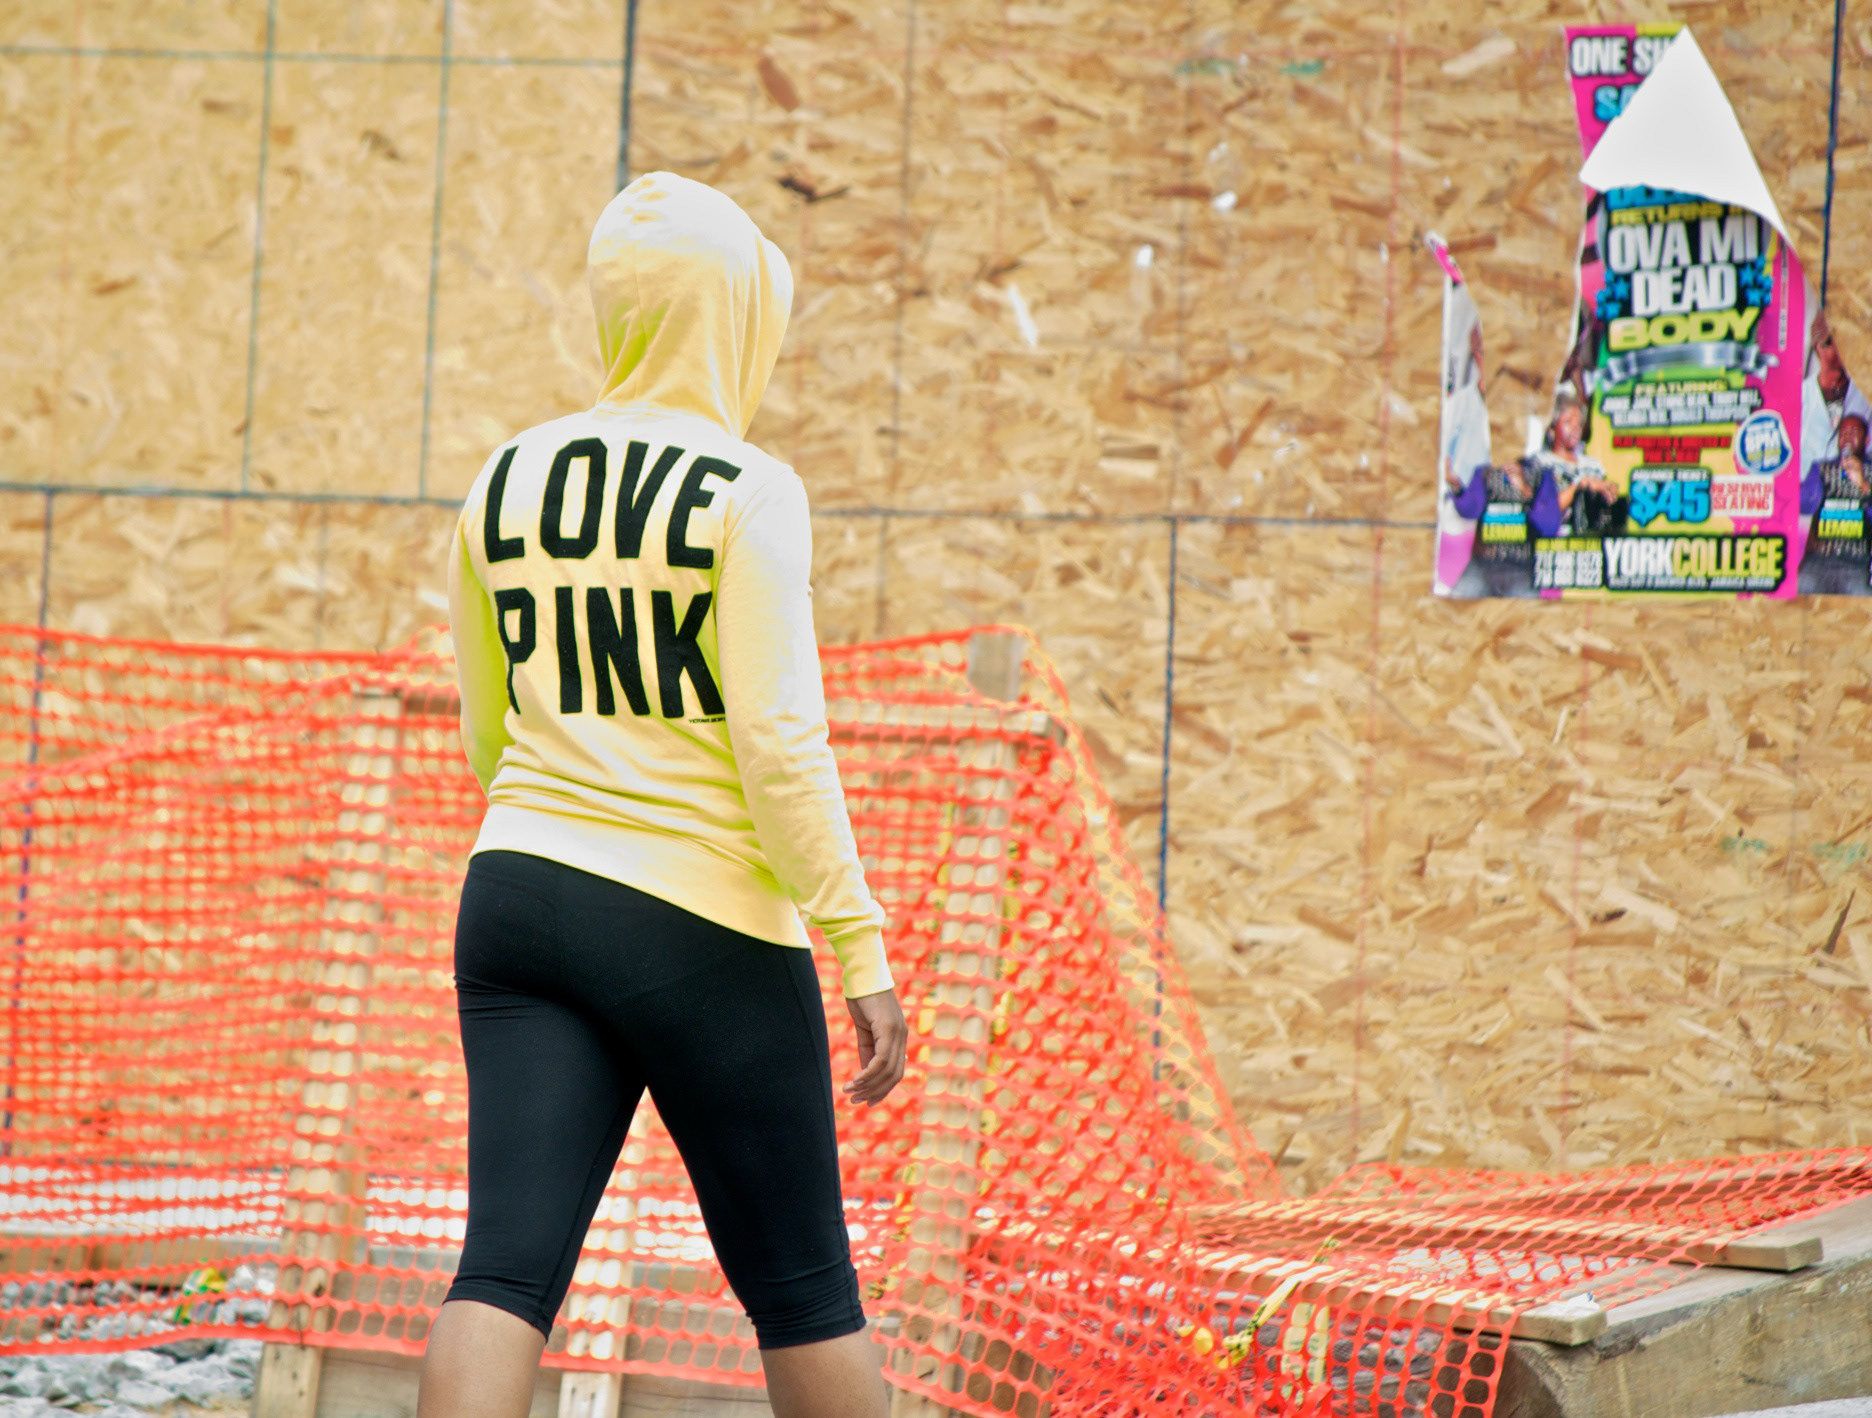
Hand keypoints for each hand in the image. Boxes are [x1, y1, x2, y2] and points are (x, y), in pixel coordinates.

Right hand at [843, 988, 907, 1106]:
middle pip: (894, 1075)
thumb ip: (868, 1051)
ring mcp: (897, 1032)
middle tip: (856, 1102)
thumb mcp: (865, 1030)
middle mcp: (902, 1036)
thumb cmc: (863, 999)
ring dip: (868, 1085)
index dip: (883, 1089)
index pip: (896, 1071)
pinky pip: (880, 1059)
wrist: (863, 975)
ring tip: (850, 1092)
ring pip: (887, 1070)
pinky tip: (855, 1080)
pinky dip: (867, 1073)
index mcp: (898, 1037)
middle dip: (875, 1092)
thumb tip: (866, 1074)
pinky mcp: (887, 1027)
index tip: (868, 1101)